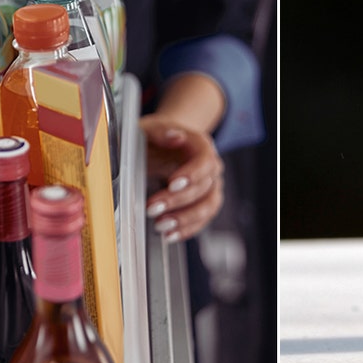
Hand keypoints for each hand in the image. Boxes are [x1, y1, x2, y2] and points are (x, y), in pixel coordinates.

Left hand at [141, 113, 224, 242]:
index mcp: (201, 145)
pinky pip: (202, 221)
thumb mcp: (151, 128)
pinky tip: (169, 235)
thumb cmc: (155, 137)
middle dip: (177, 201)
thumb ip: (161, 131)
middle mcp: (211, 167)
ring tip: (161, 225)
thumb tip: (175, 136)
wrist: (161, 145)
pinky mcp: (204, 203)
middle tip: (152, 208)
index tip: (172, 183)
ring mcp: (210, 186)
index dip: (192, 174)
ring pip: (207, 207)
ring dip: (185, 219)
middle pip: (203, 186)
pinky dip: (186, 230)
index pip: (205, 161)